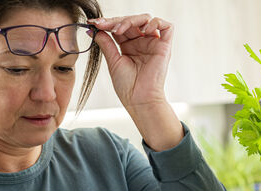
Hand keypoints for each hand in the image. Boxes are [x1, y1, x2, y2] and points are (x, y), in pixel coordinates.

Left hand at [89, 15, 183, 150]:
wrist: (139, 100)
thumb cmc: (128, 86)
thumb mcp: (113, 61)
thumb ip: (106, 43)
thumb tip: (94, 29)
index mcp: (129, 46)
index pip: (120, 27)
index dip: (108, 23)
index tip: (94, 23)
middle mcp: (142, 43)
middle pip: (132, 21)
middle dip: (116, 20)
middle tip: (102, 24)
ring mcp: (154, 43)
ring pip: (146, 19)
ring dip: (131, 20)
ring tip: (119, 30)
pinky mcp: (165, 46)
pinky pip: (166, 26)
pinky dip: (155, 23)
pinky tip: (143, 31)